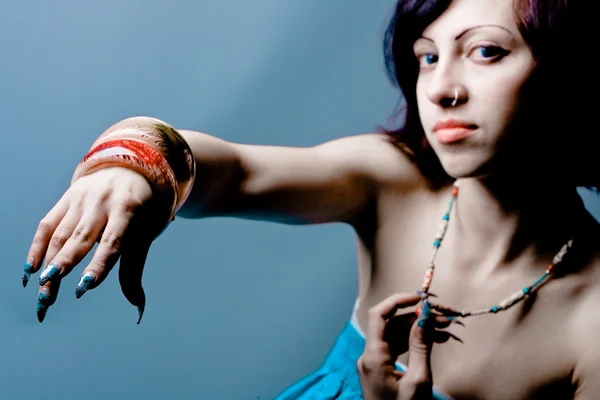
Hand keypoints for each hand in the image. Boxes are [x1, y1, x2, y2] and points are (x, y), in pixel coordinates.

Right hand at [23, 167, 169, 322]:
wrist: (133, 166)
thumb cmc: (144, 208)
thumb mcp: (146, 233)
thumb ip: (134, 268)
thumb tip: (137, 307)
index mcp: (128, 209)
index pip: (112, 242)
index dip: (98, 266)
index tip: (83, 288)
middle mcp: (102, 202)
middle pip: (80, 239)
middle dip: (63, 268)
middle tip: (48, 297)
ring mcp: (81, 199)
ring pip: (60, 234)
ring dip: (48, 264)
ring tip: (41, 290)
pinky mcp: (66, 198)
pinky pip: (47, 225)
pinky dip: (37, 247)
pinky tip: (30, 269)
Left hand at [357, 293, 458, 399]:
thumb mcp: (418, 382)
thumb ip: (420, 347)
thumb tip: (424, 318)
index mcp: (373, 357)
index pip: (379, 315)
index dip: (398, 300)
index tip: (420, 296)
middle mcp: (369, 356)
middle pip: (389, 324)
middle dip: (414, 315)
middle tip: (442, 315)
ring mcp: (373, 363)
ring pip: (394, 335)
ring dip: (416, 328)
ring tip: (443, 327)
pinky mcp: (380, 370)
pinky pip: (395, 348)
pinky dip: (412, 341)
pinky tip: (432, 338)